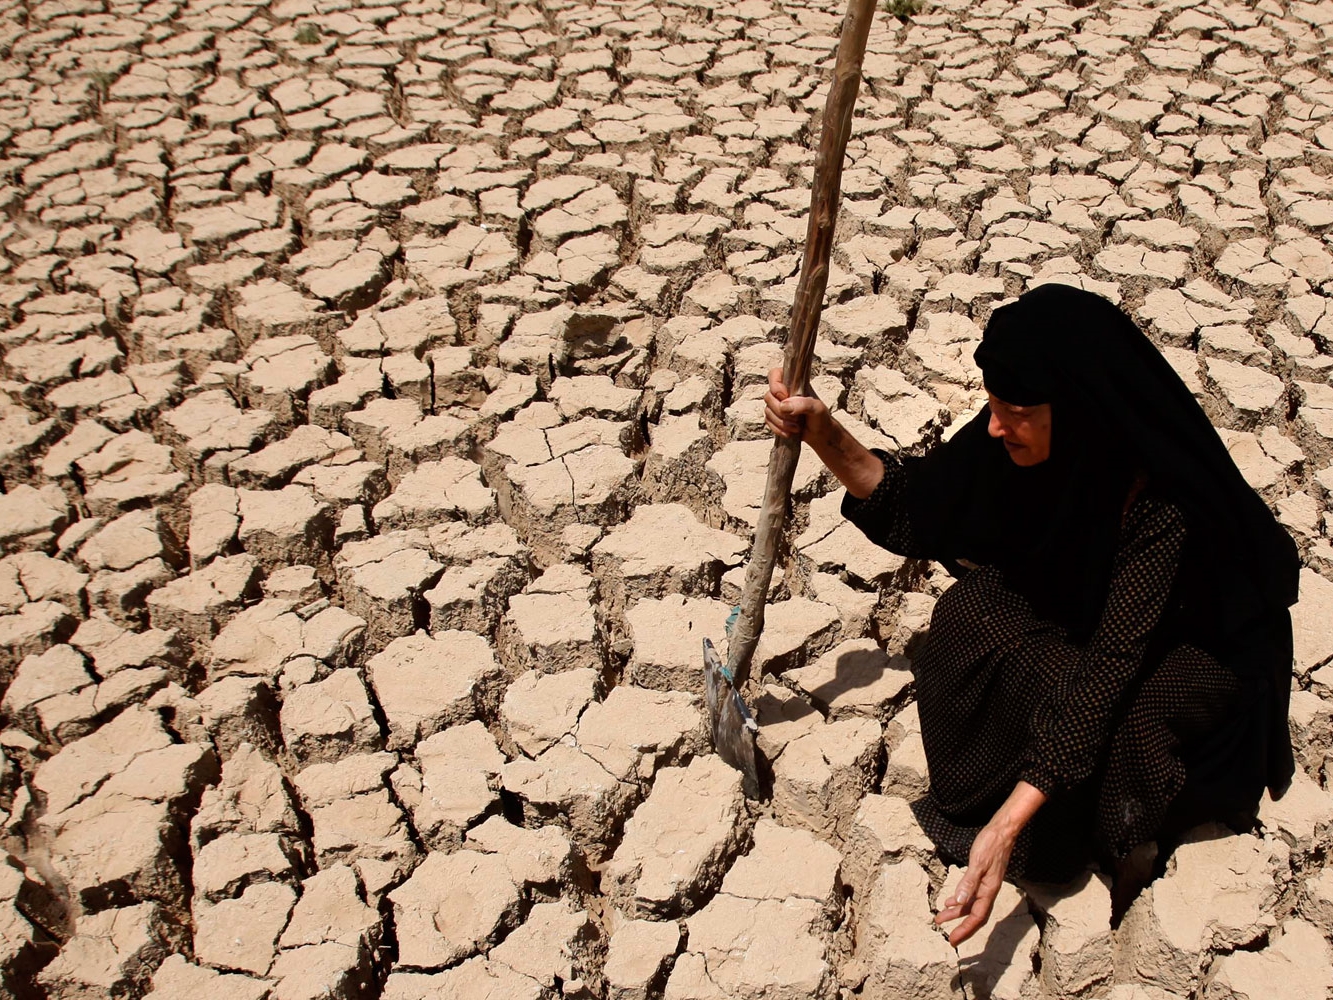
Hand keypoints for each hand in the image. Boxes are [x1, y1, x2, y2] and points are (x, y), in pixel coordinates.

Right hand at [764, 367, 830, 441]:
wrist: (820, 434)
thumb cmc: (821, 417)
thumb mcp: (817, 408)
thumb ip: (803, 404)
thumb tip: (784, 406)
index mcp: (793, 384)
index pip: (775, 374)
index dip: (775, 385)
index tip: (784, 396)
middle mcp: (784, 393)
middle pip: (768, 396)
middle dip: (780, 410)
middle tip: (796, 417)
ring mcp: (778, 405)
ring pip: (767, 410)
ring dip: (781, 422)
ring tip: (796, 427)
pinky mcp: (775, 418)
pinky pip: (768, 421)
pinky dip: (778, 429)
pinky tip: (789, 432)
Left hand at [934, 821, 1014, 946]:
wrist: (1002, 831)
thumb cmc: (990, 845)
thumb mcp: (977, 863)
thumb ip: (968, 883)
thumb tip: (958, 903)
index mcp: (988, 891)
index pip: (976, 917)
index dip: (965, 930)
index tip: (953, 940)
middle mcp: (988, 891)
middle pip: (974, 915)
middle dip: (960, 926)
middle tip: (947, 936)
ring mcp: (986, 884)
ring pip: (970, 904)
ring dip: (956, 912)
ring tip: (941, 918)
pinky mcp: (982, 876)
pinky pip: (971, 894)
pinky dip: (960, 900)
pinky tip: (950, 901)